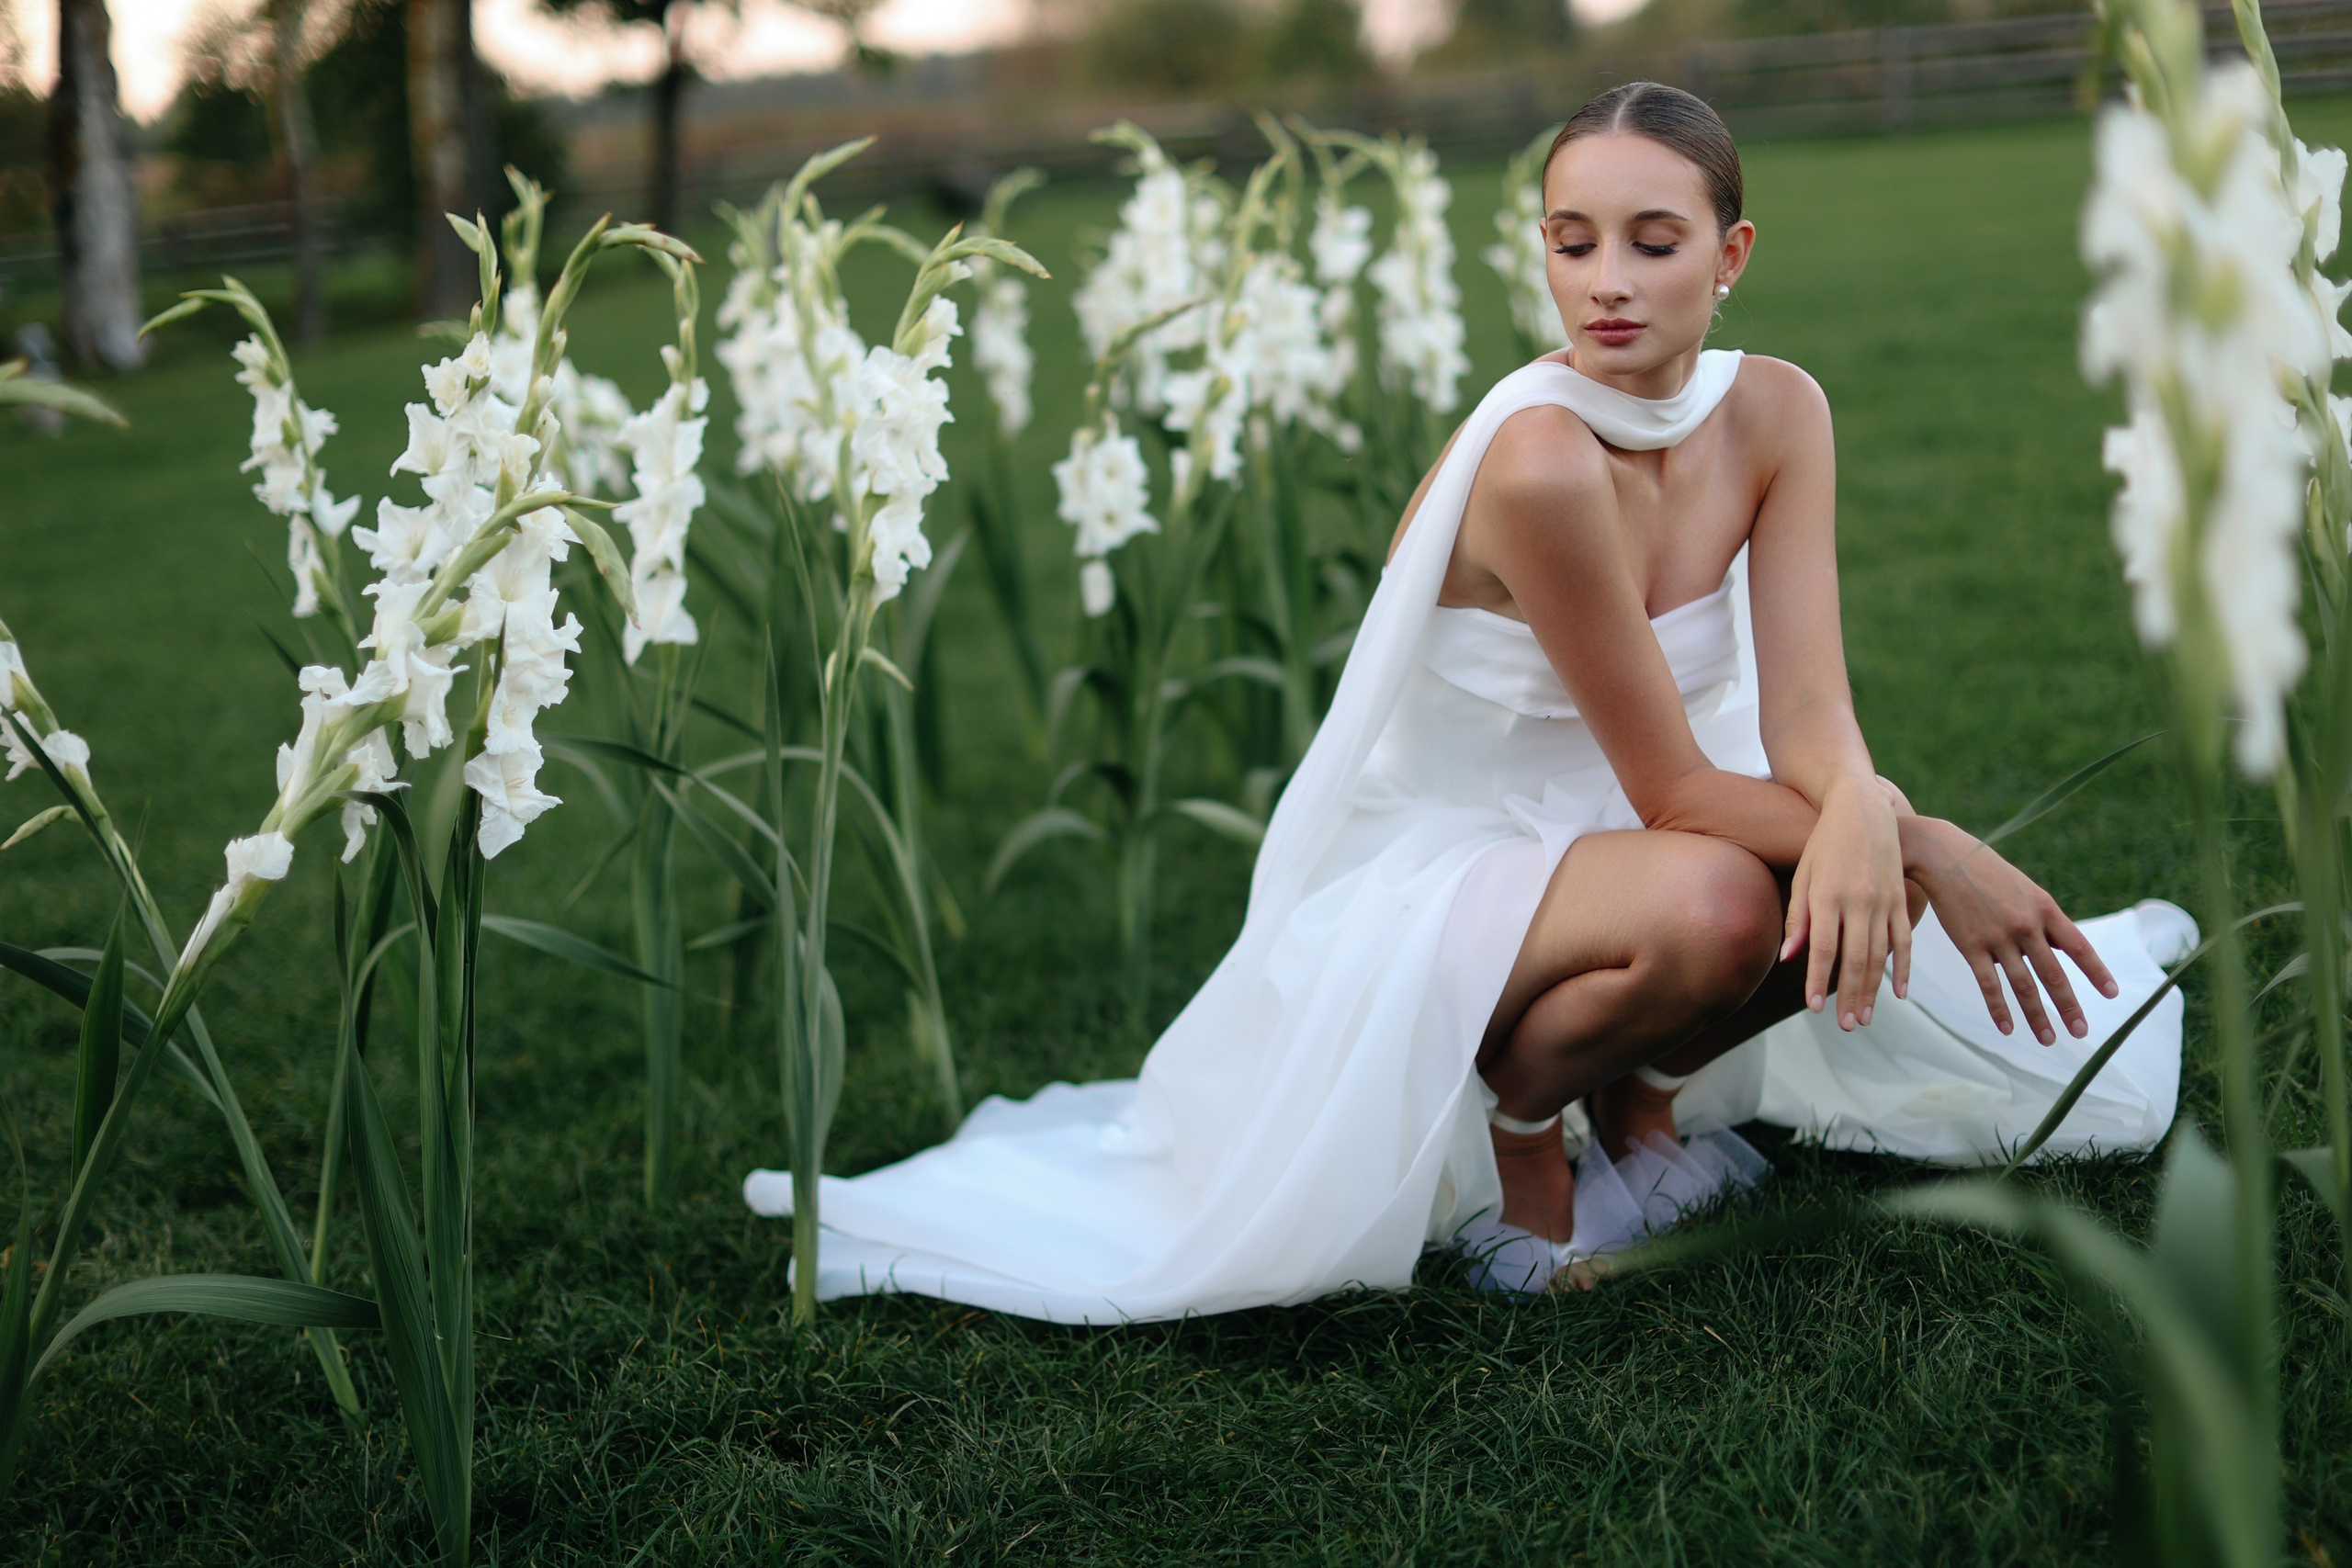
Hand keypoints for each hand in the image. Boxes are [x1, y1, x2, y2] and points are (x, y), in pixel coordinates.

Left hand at [1781, 779, 1910, 1031]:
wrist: (1863, 809)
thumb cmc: (1824, 844)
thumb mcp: (1803, 875)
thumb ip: (1798, 917)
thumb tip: (1788, 958)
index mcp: (1828, 895)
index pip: (1822, 947)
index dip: (1817, 979)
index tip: (1812, 1008)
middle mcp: (1858, 901)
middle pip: (1855, 958)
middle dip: (1850, 996)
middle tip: (1846, 1026)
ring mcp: (1884, 901)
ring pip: (1880, 954)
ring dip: (1873, 990)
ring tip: (1866, 1018)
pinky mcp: (1902, 898)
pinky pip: (1905, 939)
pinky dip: (1903, 967)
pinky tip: (1900, 993)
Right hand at [1902, 818, 2119, 1043]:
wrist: (1945, 857)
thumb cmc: (1985, 870)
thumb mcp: (2024, 888)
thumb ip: (2041, 917)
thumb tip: (2057, 946)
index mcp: (2044, 908)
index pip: (2078, 946)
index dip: (2096, 972)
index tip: (2111, 994)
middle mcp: (2026, 926)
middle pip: (2053, 974)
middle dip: (2068, 1006)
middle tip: (2081, 1031)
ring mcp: (1998, 937)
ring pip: (2024, 985)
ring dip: (2037, 1016)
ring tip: (2048, 1039)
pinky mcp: (1971, 946)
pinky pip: (1989, 984)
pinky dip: (1999, 1009)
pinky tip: (2008, 1028)